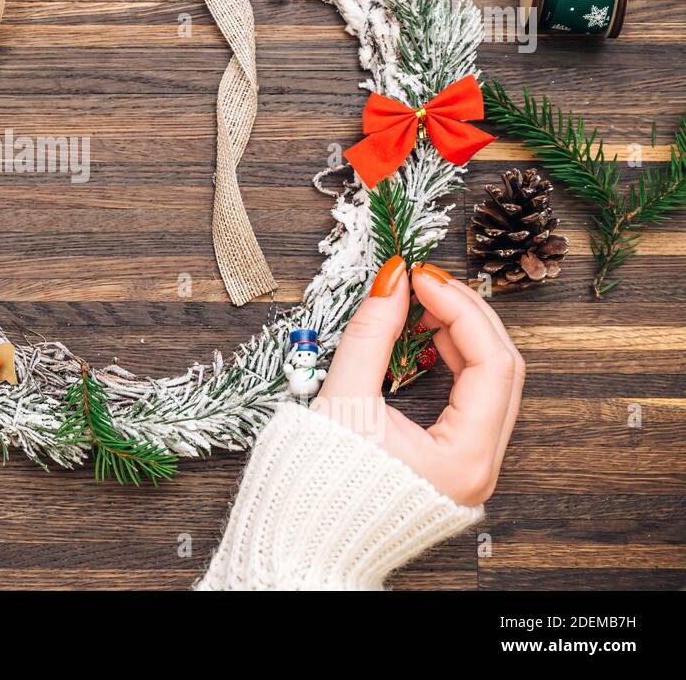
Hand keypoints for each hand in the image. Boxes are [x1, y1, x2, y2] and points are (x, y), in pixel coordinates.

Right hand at [313, 257, 524, 504]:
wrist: (308, 533)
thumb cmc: (320, 483)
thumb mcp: (344, 399)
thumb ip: (371, 334)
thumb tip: (391, 281)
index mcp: (464, 458)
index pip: (489, 363)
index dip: (459, 309)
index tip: (421, 277)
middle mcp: (480, 464)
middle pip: (501, 368)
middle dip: (466, 315)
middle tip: (424, 281)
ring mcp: (473, 462)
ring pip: (492, 380)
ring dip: (462, 333)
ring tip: (421, 303)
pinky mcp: (457, 457)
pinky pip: (474, 396)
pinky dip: (454, 359)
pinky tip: (426, 335)